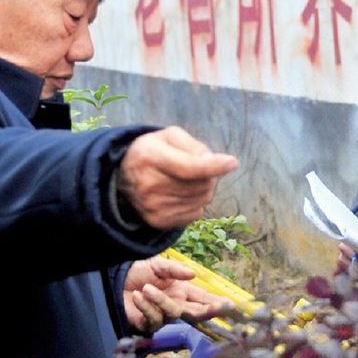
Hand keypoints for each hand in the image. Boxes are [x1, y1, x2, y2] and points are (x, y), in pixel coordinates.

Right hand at [117, 126, 238, 228]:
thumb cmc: (154, 151)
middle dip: (208, 175)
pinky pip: (195, 214)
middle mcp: (148, 184)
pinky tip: (182, 194)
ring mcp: (152, 206)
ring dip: (203, 190)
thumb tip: (212, 161)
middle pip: (200, 185)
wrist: (124, 177)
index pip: (189, 167)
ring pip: (201, 200)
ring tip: (187, 180)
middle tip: (196, 168)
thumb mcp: (170, 136)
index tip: (232, 163)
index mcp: (150, 157)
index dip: (213, 166)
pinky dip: (195, 203)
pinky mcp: (158, 221)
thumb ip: (192, 145)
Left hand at [123, 256, 231, 333]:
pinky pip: (153, 319)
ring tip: (145, 288)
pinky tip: (137, 296)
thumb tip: (193, 274)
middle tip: (217, 308)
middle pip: (196, 313)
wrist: (115, 280)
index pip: (203, 298)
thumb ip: (175, 270)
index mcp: (181, 290)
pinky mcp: (148, 324)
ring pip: (172, 313)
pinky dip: (146, 306)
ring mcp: (163, 316)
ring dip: (159, 300)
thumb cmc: (138, 271)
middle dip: (208, 311)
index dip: (216, 302)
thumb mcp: (158, 265)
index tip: (231, 305)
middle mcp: (176, 304)